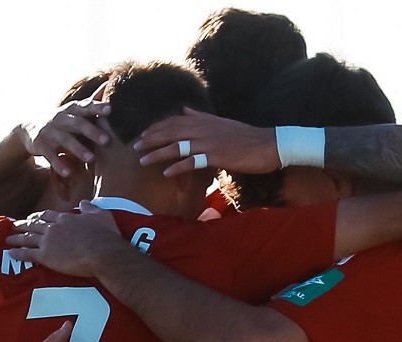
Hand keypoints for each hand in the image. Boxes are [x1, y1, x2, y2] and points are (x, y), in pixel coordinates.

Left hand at [6, 200, 126, 276]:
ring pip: (28, 238)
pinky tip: (11, 252)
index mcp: (65, 218)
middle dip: (23, 225)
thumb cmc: (105, 235)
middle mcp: (53, 227)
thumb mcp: (100, 215)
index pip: (48, 215)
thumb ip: (89, 208)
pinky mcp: (45, 256)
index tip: (33, 217)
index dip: (39, 216)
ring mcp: (47, 241)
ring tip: (8, 239)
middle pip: (34, 225)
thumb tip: (83, 202)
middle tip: (14, 226)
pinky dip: (18, 253)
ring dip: (17, 238)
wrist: (102, 253)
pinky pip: (27, 254)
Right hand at [17, 99, 110, 176]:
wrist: (30, 127)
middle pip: (77, 123)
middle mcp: (61, 118)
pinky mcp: (41, 145)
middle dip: (92, 131)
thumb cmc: (63, 121)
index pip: (86, 107)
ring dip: (78, 148)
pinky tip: (68, 173)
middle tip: (106, 140)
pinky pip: (50, 155)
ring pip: (65, 139)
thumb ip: (92, 103)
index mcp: (72, 110)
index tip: (110, 109)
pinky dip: (59, 164)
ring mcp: (50, 131)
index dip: (97, 108)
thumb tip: (108, 85)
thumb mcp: (75, 111)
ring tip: (91, 159)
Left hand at [133, 108, 277, 176]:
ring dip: (157, 153)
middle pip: (170, 132)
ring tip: (142, 160)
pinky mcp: (216, 156)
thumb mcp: (220, 122)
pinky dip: (178, 167)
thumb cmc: (245, 136)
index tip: (142, 135)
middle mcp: (203, 128)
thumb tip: (184, 109)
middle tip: (134, 147)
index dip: (156, 128)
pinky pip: (192, 162)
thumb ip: (200, 116)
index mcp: (203, 120)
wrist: (267, 145)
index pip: (173, 121)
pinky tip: (166, 173)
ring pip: (177, 146)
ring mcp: (209, 142)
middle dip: (150, 139)